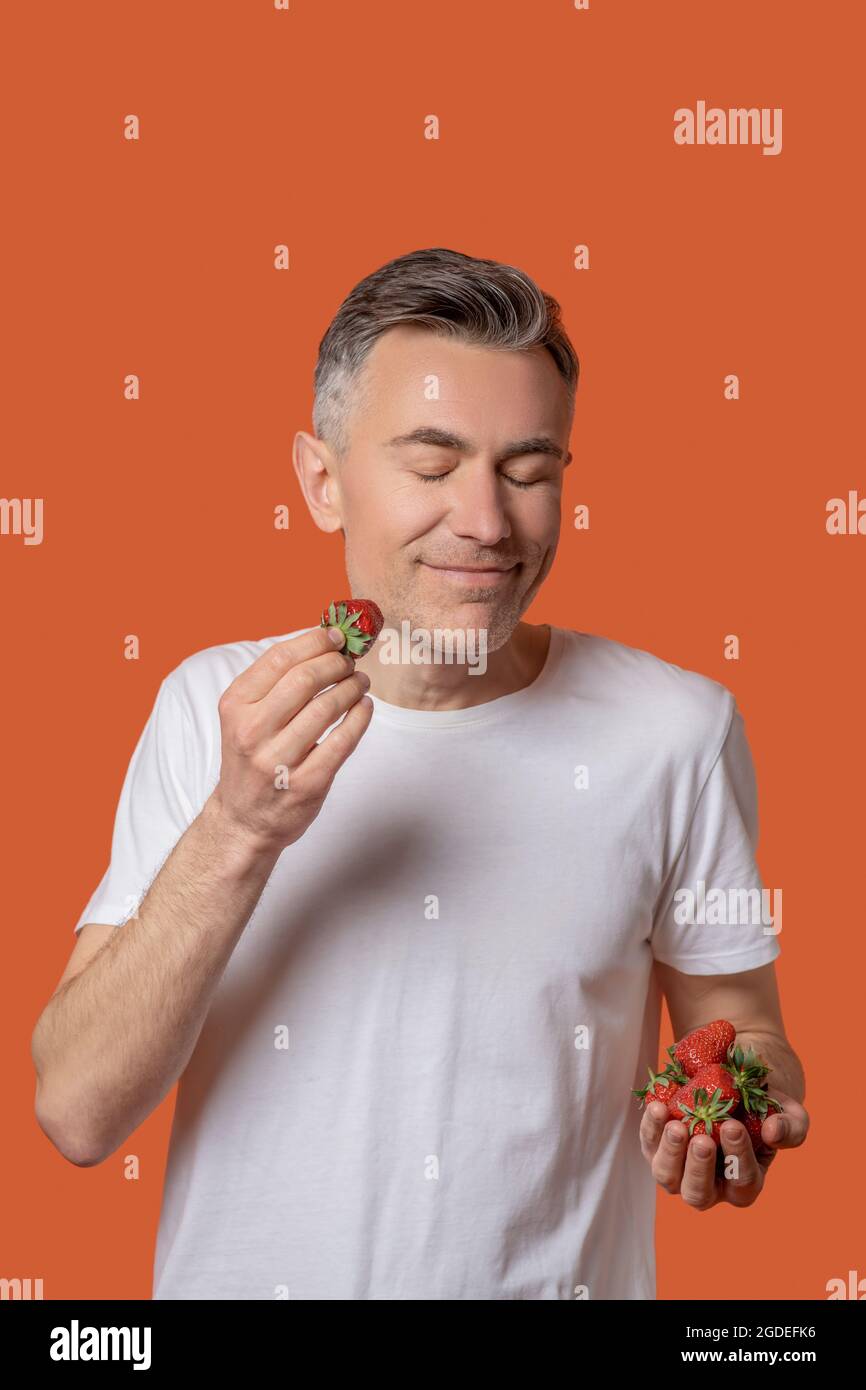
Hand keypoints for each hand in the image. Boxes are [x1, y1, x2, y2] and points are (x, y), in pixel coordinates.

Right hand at [208, 625, 373, 855]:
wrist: (243, 820)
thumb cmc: (252, 758)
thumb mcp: (245, 716)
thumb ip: (276, 681)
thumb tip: (323, 640)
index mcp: (235, 706)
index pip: (279, 659)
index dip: (313, 641)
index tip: (336, 636)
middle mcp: (252, 732)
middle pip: (304, 679)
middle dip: (336, 663)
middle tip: (350, 663)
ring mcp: (277, 760)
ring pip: (326, 708)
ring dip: (352, 687)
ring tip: (360, 682)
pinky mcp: (306, 784)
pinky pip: (343, 741)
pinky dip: (360, 717)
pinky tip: (364, 707)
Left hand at [640, 1089, 808, 1209]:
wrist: (734, 1077)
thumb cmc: (764, 1104)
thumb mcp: (789, 1113)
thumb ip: (791, 1127)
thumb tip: (773, 1132)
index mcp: (744, 1182)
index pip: (742, 1182)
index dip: (738, 1158)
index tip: (733, 1127)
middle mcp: (709, 1184)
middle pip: (698, 1194)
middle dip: (698, 1168)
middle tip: (702, 1139)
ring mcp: (679, 1168)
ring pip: (666, 1176)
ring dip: (670, 1152)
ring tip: (676, 1125)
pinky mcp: (657, 1146)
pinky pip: (648, 1143)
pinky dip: (651, 1127)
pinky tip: (658, 1106)